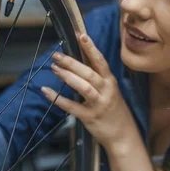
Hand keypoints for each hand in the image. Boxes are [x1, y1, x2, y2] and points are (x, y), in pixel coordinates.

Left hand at [41, 34, 137, 151]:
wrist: (123, 134)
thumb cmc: (113, 109)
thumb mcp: (109, 89)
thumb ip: (96, 75)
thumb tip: (79, 57)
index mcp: (110, 81)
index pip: (100, 60)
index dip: (90, 47)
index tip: (81, 35)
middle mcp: (106, 90)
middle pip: (89, 72)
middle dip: (72, 62)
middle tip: (56, 54)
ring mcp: (99, 104)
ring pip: (83, 87)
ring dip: (67, 76)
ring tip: (54, 68)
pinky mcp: (90, 117)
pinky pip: (72, 106)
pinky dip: (57, 99)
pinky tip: (46, 91)